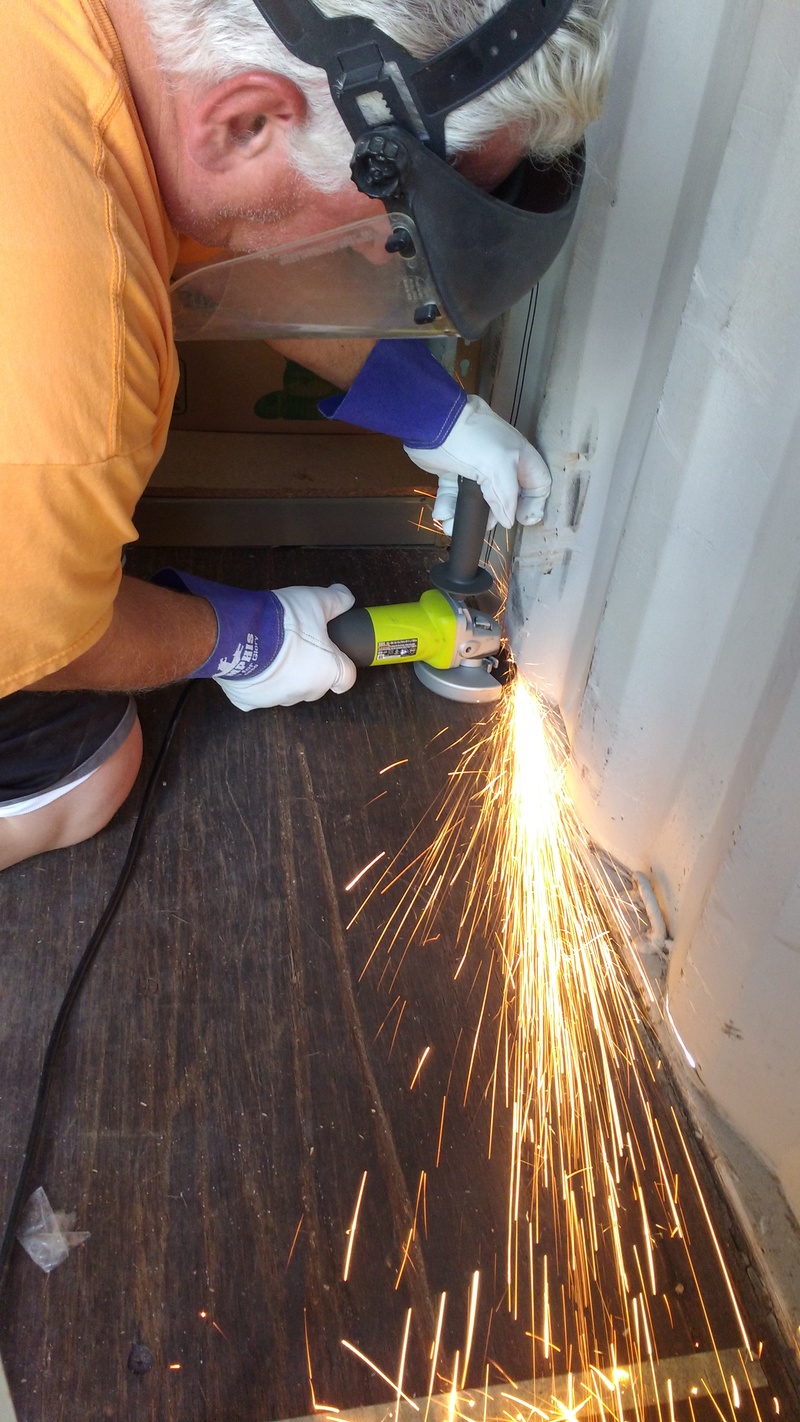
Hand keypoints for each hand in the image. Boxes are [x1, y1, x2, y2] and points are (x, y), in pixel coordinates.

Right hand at [219, 585, 356, 710]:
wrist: (241, 633)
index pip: (346, 679)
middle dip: (309, 668)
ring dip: (283, 675)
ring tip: (271, 651)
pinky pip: (257, 694)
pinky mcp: (250, 701)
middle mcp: (305, 691)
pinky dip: (255, 683)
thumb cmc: (284, 622)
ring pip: (286, 690)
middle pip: (314, 684)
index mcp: (328, 672)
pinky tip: (251, 664)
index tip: (333, 655)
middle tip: (298, 645)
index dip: (341, 665)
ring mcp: (277, 699)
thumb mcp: (317, 601)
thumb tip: (345, 598)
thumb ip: (337, 600)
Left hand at [318, 343, 550, 536]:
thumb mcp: (499, 465)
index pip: (538, 483)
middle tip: (482, 528)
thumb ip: (507, 495)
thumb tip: (507, 520)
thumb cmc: (472, 439)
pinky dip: (449, 506)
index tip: (522, 520)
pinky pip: (454, 495)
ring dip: (466, 516)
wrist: (433, 421)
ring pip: (476, 500)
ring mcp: (476, 468)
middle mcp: (501, 463)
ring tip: (452, 527)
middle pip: (505, 497)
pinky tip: (442, 515)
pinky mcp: (453, 472)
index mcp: (518, 457)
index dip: (534, 502)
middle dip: (493, 516)